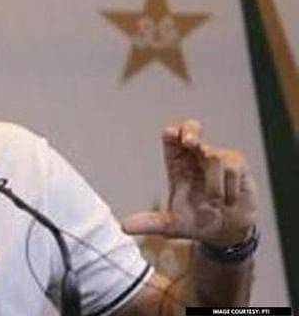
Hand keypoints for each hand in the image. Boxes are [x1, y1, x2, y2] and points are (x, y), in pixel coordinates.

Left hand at [121, 120, 257, 247]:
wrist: (226, 233)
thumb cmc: (197, 222)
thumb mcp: (170, 225)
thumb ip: (149, 223)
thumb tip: (124, 227)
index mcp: (176, 164)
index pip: (171, 138)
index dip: (172, 133)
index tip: (170, 134)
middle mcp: (195, 157)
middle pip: (191, 128)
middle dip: (190, 130)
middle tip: (189, 142)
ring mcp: (218, 158)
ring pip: (213, 156)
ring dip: (213, 186)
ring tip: (215, 202)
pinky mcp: (237, 165)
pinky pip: (232, 168)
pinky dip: (229, 188)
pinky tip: (230, 199)